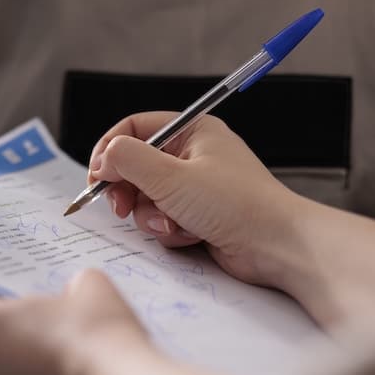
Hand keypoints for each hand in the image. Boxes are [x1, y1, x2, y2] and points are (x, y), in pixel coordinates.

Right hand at [88, 112, 303, 286]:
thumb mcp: (172, 177)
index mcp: (192, 131)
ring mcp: (195, 187)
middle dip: (128, 191)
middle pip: (135, 166)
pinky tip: (189, 236)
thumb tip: (104, 158)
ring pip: (146, 198)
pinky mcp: (197, 216)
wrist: (277, 246)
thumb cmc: (236, 204)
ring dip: (152, 216)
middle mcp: (192, 155)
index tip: (97, 176)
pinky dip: (169, 230)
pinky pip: (163, 219)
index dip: (110, 150)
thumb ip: (129, 160)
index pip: (134, 128)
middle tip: (122, 208)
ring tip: (173, 225)